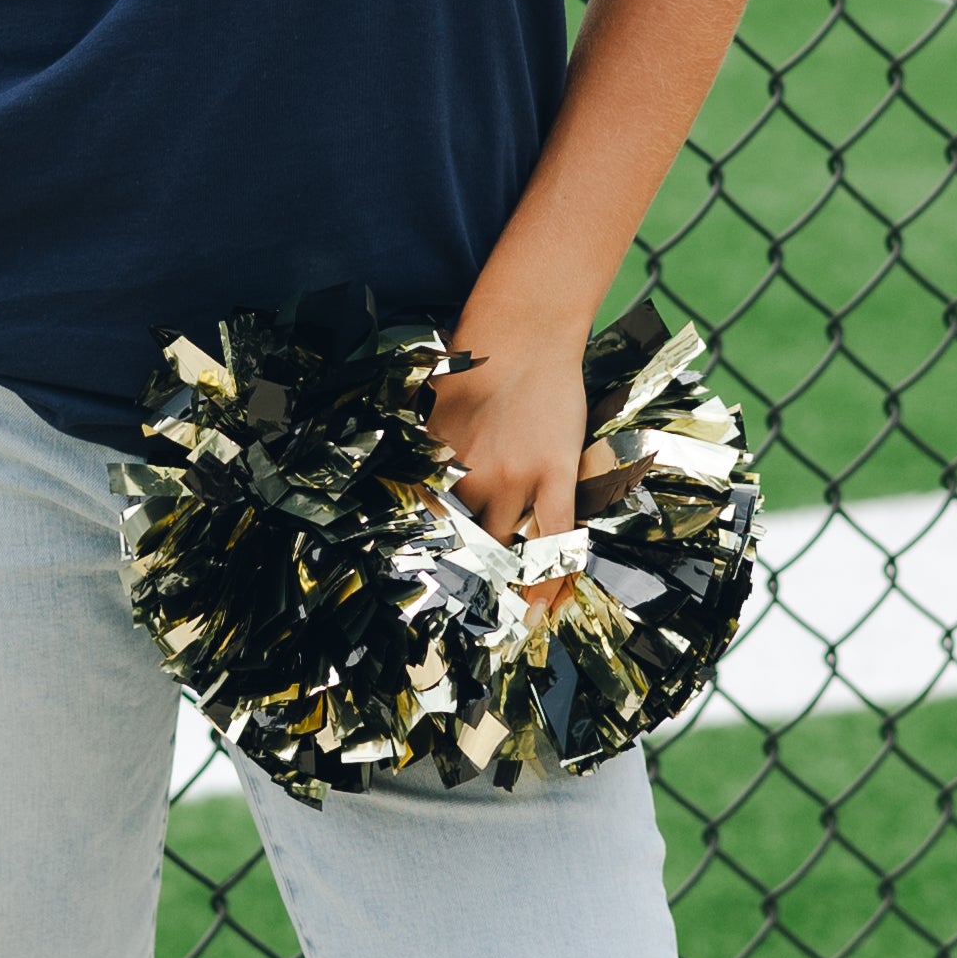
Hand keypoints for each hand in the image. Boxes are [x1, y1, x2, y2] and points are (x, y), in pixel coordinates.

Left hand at [430, 323, 590, 604]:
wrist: (522, 332)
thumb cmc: (472, 365)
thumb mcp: (429, 413)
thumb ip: (421, 457)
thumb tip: (400, 488)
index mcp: (434, 467)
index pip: (422, 531)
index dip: (422, 567)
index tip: (418, 599)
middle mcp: (470, 480)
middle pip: (461, 548)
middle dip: (460, 587)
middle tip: (460, 621)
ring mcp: (515, 479)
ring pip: (505, 550)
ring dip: (501, 589)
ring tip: (498, 625)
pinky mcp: (554, 474)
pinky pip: (556, 536)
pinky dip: (551, 575)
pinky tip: (546, 607)